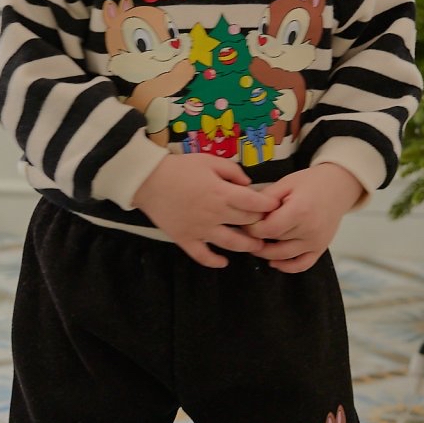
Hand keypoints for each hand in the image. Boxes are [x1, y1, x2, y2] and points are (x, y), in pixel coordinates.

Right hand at [132, 155, 283, 269]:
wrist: (148, 180)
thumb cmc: (179, 168)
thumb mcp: (209, 161)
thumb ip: (232, 171)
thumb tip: (248, 184)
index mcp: (221, 193)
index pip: (254, 203)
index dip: (268, 205)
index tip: (275, 206)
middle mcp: (215, 214)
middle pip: (246, 223)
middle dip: (261, 223)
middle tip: (269, 224)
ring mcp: (200, 230)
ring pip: (231, 244)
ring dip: (247, 246)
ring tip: (256, 246)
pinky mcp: (185, 239)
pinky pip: (202, 256)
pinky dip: (214, 261)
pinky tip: (224, 262)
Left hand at [236, 165, 366, 272]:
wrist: (338, 187)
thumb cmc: (311, 183)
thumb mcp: (286, 183)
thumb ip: (265, 198)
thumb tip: (246, 212)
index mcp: (300, 211)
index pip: (268, 229)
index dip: (251, 228)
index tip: (245, 222)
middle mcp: (310, 229)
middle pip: (274, 242)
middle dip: (257, 238)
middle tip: (248, 230)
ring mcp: (316, 241)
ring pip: (284, 256)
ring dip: (266, 253)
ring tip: (255, 245)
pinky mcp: (320, 248)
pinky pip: (302, 265)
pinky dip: (286, 267)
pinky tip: (274, 262)